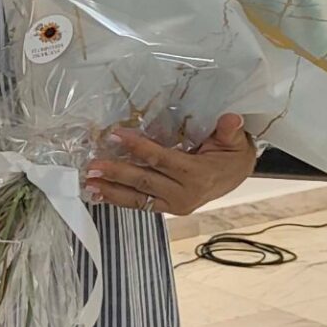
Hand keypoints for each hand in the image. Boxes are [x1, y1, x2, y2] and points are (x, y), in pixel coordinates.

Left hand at [84, 113, 256, 216]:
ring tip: (89, 184)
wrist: (237, 177)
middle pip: (144, 181)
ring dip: (112, 191)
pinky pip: (141, 205)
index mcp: (197, 174)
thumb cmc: (231, 154)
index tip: (115, 135)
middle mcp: (184, 193)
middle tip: (92, 166)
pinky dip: (119, 199)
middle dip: (116, 173)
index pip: (161, 159)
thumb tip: (232, 117)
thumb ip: (229, 130)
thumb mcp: (234, 140)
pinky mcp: (168, 209)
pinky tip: (100, 194)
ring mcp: (175, 204)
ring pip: (139, 198)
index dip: (138, 147)